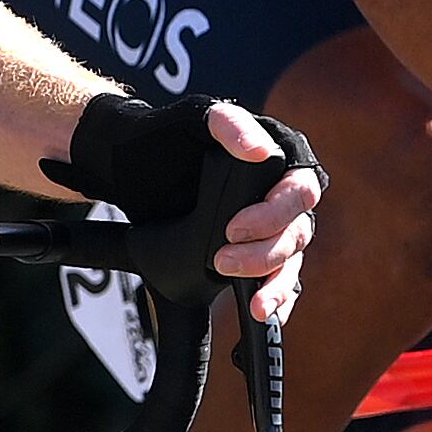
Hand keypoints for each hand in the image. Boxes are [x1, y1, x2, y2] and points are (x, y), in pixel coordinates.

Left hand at [44, 91, 320, 327]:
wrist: (131, 164)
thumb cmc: (168, 134)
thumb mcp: (197, 118)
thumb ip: (230, 126)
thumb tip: (262, 152)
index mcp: (281, 156)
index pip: (300, 189)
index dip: (273, 213)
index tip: (233, 228)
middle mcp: (280, 192)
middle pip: (297, 231)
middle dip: (265, 253)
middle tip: (222, 261)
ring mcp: (269, 223)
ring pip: (290, 260)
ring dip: (275, 284)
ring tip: (254, 305)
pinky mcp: (253, 249)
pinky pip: (278, 277)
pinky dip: (276, 297)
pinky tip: (265, 314)